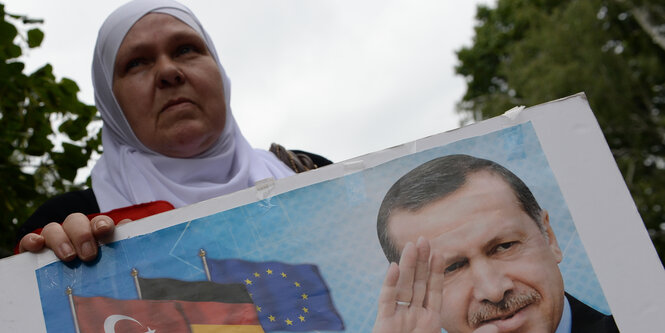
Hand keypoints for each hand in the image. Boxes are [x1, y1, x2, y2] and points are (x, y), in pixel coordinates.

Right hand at [18, 213, 128, 261]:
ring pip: (53, 228)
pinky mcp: (35, 250)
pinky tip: (38, 245)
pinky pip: (29, 240)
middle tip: (88, 255)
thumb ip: (121, 243)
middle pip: (75, 221)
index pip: (99, 222)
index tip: (104, 231)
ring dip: (60, 240)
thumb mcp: (112, 259)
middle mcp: (74, 232)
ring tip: (68, 257)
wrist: (70, 287)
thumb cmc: (97, 270)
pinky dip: (32, 240)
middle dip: (82, 235)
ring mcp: (54, 239)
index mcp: (95, 232)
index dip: (102, 223)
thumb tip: (129, 225)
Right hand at [372, 237, 498, 332]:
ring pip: (402, 286)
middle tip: (424, 238)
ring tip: (411, 245)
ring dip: (406, 265)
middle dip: (420, 261)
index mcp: (429, 322)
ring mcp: (398, 320)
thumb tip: (497, 329)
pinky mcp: (383, 325)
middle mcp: (413, 317)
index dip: (436, 271)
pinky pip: (387, 301)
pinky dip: (389, 284)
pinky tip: (393, 267)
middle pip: (417, 283)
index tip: (440, 251)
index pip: (433, 291)